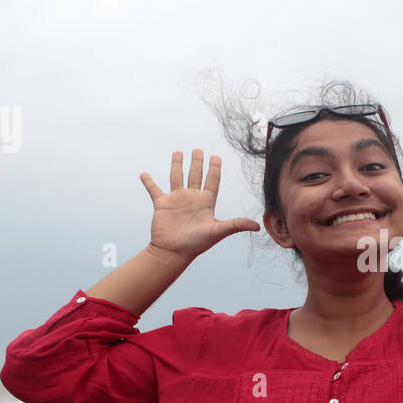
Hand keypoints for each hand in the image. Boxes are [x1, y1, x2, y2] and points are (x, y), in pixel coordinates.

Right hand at [141, 150, 259, 260]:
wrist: (174, 252)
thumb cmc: (196, 244)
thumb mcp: (218, 231)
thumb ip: (236, 225)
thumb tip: (257, 227)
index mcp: (206, 202)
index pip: (212, 181)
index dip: (214, 169)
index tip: (216, 157)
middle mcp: (192, 198)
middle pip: (196, 175)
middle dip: (197, 162)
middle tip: (198, 150)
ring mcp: (176, 200)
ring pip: (177, 177)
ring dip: (177, 165)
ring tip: (178, 152)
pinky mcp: (162, 204)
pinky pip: (154, 190)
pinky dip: (149, 182)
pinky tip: (144, 174)